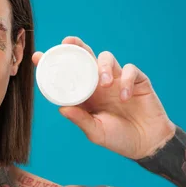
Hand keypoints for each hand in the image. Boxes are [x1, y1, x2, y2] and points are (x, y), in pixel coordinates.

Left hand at [32, 36, 176, 159]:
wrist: (147, 144)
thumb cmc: (118, 138)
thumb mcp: (96, 132)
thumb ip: (81, 119)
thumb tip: (61, 108)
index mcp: (85, 93)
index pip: (67, 74)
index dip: (54, 64)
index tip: (37, 56)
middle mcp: (99, 83)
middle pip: (85, 56)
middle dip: (76, 46)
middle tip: (68, 42)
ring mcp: (118, 79)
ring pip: (107, 58)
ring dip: (104, 66)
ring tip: (104, 83)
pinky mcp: (138, 80)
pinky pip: (131, 71)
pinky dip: (127, 80)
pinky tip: (125, 97)